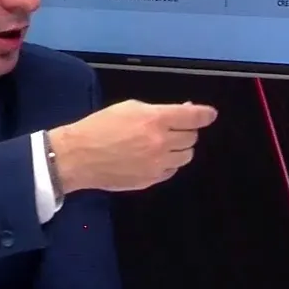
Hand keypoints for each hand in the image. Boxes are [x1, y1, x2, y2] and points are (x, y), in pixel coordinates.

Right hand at [48, 100, 217, 192]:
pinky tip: (154, 158)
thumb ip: (158, 111)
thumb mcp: (128, 108)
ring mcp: (158, 164)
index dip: (205, 114)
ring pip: (186, 156)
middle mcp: (162, 143)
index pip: (193, 117)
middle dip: (186, 131)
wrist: (79, 156)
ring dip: (179, 148)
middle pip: (192, 137)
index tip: (210, 114)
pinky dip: (168, 163)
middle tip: (173, 128)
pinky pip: (172, 171)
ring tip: (163, 145)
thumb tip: (182, 112)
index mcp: (156, 120)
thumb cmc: (100, 127)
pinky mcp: (151, 180)